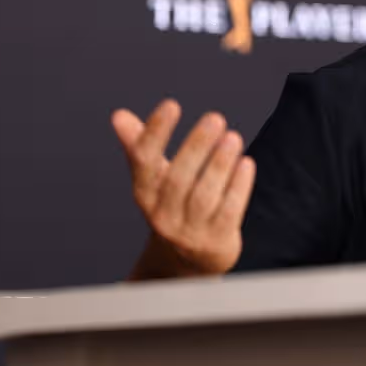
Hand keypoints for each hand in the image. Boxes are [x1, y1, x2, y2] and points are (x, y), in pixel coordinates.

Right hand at [112, 100, 256, 276]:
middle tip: (215, 117)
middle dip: (197, 146)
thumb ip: (139, 147)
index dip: (156, 133)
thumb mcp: (154, 180)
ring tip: (233, 137)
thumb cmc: (172, 205)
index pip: (143, 161)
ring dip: (219, 164)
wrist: (187, 262)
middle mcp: (162, 215)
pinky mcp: (215, 242)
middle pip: (178, 178)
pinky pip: (228, 212)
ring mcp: (189, 232)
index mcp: (144, 194)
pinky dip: (238, 187)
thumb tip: (118, 115)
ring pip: (204, 195)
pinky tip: (246, 163)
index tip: (171, 104)